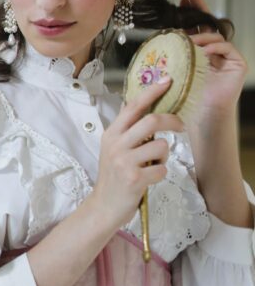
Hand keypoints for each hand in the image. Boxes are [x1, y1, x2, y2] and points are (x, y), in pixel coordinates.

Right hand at [90, 78, 183, 228]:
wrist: (104, 205)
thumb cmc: (114, 175)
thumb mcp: (114, 148)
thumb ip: (129, 131)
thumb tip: (150, 111)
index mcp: (111, 133)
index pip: (133, 106)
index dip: (152, 92)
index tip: (167, 80)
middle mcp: (115, 144)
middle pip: (151, 121)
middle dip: (172, 121)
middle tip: (181, 126)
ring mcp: (124, 161)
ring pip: (161, 146)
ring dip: (165, 154)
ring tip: (155, 162)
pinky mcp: (134, 178)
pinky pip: (162, 169)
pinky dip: (161, 172)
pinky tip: (151, 177)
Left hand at [181, 0, 247, 117]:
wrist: (200, 113)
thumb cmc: (186, 94)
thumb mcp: (176, 67)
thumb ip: (174, 52)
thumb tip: (161, 35)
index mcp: (199, 50)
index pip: (196, 26)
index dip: (192, 11)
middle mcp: (214, 50)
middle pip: (208, 24)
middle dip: (199, 8)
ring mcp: (227, 56)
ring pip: (215, 36)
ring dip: (201, 36)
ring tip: (189, 40)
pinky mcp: (237, 63)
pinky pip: (227, 48)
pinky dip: (215, 47)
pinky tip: (204, 51)